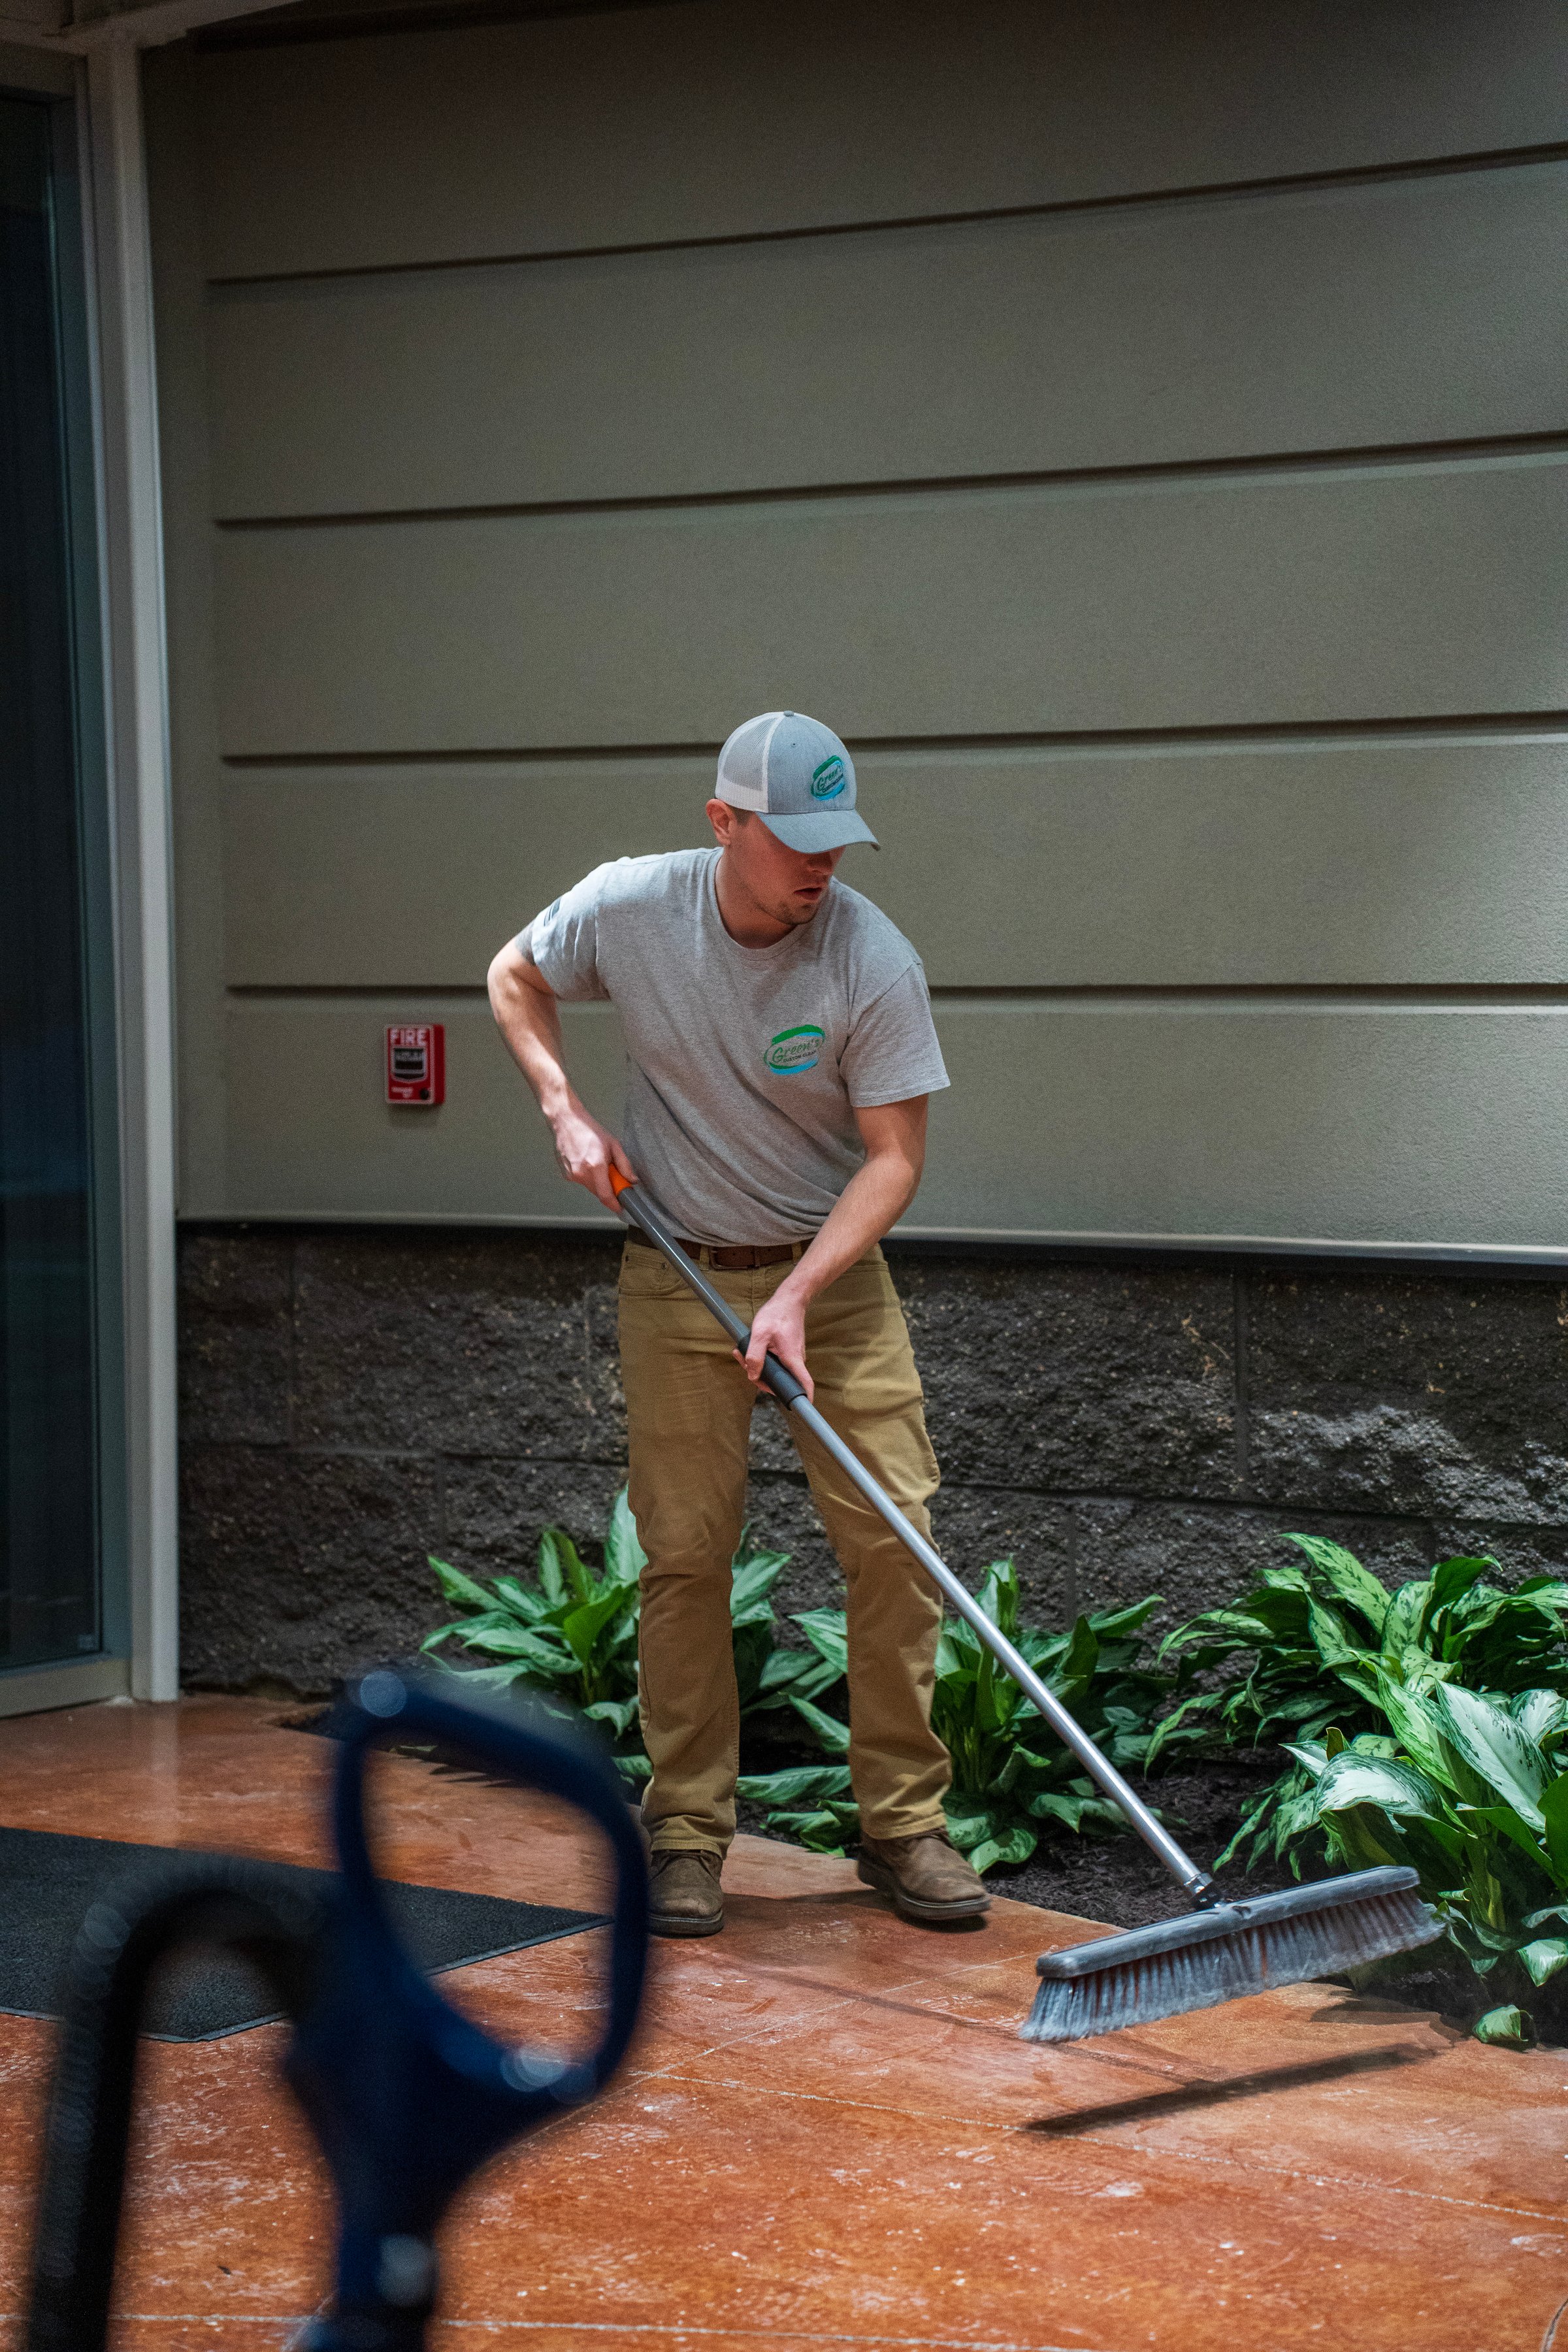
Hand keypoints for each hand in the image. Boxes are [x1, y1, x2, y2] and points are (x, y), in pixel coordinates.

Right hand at [548, 1101, 634, 1208]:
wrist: (567, 1122)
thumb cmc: (589, 1130)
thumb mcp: (613, 1145)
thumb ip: (624, 1165)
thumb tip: (631, 1179)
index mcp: (595, 1166)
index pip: (606, 1195)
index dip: (614, 1204)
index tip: (621, 1207)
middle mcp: (582, 1173)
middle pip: (599, 1192)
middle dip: (608, 1188)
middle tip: (612, 1173)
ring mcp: (572, 1175)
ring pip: (590, 1187)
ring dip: (597, 1181)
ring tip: (596, 1162)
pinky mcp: (567, 1175)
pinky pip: (582, 1181)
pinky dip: (588, 1176)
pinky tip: (586, 1161)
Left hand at [739, 1283, 812, 1401]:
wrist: (789, 1300)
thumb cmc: (777, 1314)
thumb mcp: (760, 1334)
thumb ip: (754, 1356)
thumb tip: (752, 1375)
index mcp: (792, 1358)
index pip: (804, 1383)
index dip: (804, 1397)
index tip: (802, 1407)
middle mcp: (795, 1360)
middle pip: (780, 1380)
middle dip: (759, 1376)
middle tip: (741, 1359)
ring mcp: (792, 1357)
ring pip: (775, 1371)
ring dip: (758, 1366)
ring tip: (741, 1352)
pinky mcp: (788, 1352)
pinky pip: (775, 1363)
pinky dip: (763, 1359)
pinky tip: (751, 1348)